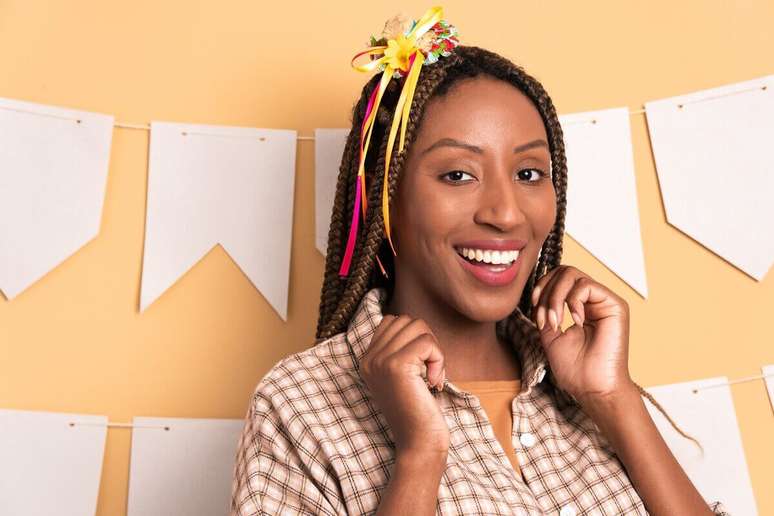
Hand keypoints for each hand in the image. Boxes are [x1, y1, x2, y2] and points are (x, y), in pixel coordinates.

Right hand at [360, 315, 449, 456]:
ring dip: (434, 350)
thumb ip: (402, 350)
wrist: (419, 443)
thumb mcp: (404, 376)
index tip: (421, 365)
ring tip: (431, 376)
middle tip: (429, 371)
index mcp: (367, 360)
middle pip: (407, 320)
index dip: (415, 337)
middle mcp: (369, 358)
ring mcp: (380, 361)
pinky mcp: (396, 366)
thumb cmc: (419, 411)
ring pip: (418, 327)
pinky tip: (434, 383)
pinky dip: (439, 360)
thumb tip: (414, 323)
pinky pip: (427, 342)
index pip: (392, 321)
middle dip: (427, 341)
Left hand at [530, 265, 633, 404]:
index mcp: (580, 306)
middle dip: (546, 292)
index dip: (540, 289)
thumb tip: (538, 293)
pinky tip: (576, 322)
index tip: (535, 314)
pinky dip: (572, 301)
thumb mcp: (549, 334)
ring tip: (556, 322)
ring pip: (571, 275)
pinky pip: (585, 285)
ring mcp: (604, 301)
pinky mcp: (615, 304)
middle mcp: (593, 300)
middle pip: (563, 271)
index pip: (557, 279)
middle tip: (544, 319)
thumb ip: (545, 310)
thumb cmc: (574, 368)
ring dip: (555, 298)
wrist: (592, 388)